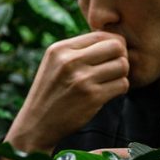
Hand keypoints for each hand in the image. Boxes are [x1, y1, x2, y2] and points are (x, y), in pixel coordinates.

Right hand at [0, 32, 128, 159]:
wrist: (36, 124)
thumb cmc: (50, 92)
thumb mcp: (54, 63)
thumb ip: (77, 50)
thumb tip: (113, 41)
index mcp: (60, 49)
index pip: (101, 35)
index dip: (112, 45)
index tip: (109, 57)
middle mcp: (70, 61)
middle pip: (117, 47)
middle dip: (121, 57)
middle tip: (114, 69)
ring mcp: (81, 79)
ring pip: (123, 65)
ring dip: (121, 74)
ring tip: (109, 81)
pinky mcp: (92, 97)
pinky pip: (122, 84)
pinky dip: (120, 89)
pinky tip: (108, 93)